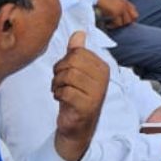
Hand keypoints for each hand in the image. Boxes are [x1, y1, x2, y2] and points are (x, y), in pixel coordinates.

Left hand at [52, 31, 109, 160]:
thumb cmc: (76, 97)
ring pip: (67, 76)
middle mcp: (103, 78)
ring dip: (57, 85)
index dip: (64, 62)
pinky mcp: (87, 105)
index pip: (77, 52)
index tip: (65, 74)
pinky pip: (65, 91)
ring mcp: (97, 92)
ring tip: (60, 92)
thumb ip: (77, 52)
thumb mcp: (76, 72)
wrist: (77, 127)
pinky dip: (58, 95)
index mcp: (102, 67)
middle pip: (71, 62)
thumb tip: (79, 33)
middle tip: (60, 84)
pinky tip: (62, 100)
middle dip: (59, 73)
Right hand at [95, 0, 138, 28]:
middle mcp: (125, 5)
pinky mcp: (116, 13)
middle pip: (132, 19)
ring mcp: (121, 8)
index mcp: (125, 1)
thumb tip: (120, 13)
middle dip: (125, 23)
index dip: (130, 19)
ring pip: (125, 22)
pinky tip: (107, 25)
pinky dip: (112, 26)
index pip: (134, 13)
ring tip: (110, 25)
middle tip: (116, 25)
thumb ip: (118, 4)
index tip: (123, 22)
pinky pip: (117, 24)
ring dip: (118, 25)